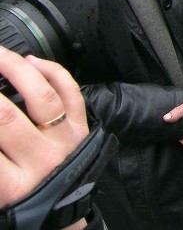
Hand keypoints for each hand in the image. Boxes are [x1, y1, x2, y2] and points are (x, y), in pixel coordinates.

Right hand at [0, 48, 88, 207]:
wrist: (62, 216)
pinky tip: (33, 60)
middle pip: (4, 117)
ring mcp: (64, 141)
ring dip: (15, 69)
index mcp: (10, 187)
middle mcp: (39, 161)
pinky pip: (71, 93)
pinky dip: (53, 71)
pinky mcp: (82, 128)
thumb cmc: (19, 205)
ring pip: (41, 96)